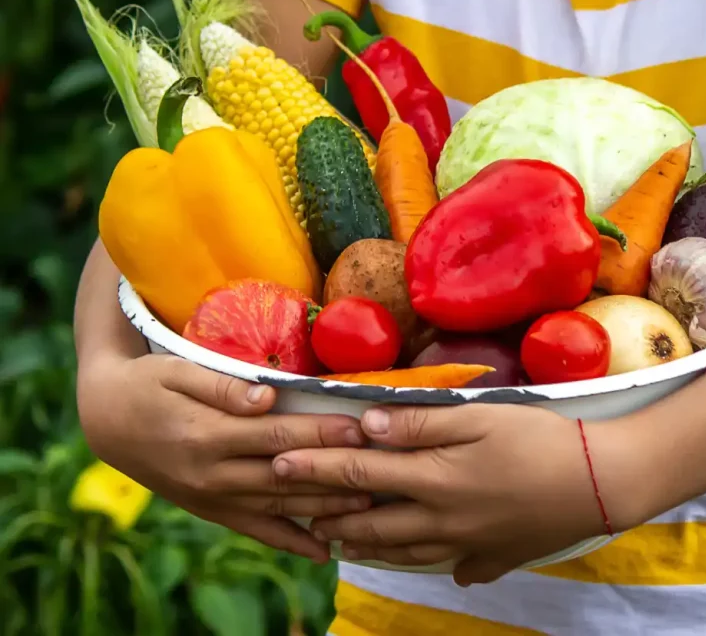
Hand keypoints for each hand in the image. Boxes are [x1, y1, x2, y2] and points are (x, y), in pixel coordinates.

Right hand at [77, 352, 368, 562]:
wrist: (108, 421)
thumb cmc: (149, 385)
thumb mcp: (176, 372)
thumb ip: (222, 387)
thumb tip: (267, 397)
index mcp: (206, 435)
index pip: (276, 436)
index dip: (319, 432)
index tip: (358, 427)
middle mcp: (212, 474)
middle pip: (284, 474)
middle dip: (334, 471)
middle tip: (379, 466)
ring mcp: (211, 498)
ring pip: (278, 507)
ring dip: (323, 509)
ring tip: (368, 508)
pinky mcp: (211, 509)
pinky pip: (256, 529)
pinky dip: (290, 541)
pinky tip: (323, 550)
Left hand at [272, 404, 642, 583]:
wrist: (600, 482)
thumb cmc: (538, 438)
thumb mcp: (479, 417)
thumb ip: (420, 422)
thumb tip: (367, 425)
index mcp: (433, 479)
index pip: (359, 474)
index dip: (316, 468)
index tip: (278, 464)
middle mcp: (441, 518)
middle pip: (371, 520)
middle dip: (327, 513)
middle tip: (295, 509)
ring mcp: (467, 543)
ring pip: (402, 550)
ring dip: (363, 543)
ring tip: (335, 540)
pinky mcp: (494, 555)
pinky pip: (450, 565)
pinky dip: (423, 562)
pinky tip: (421, 562)